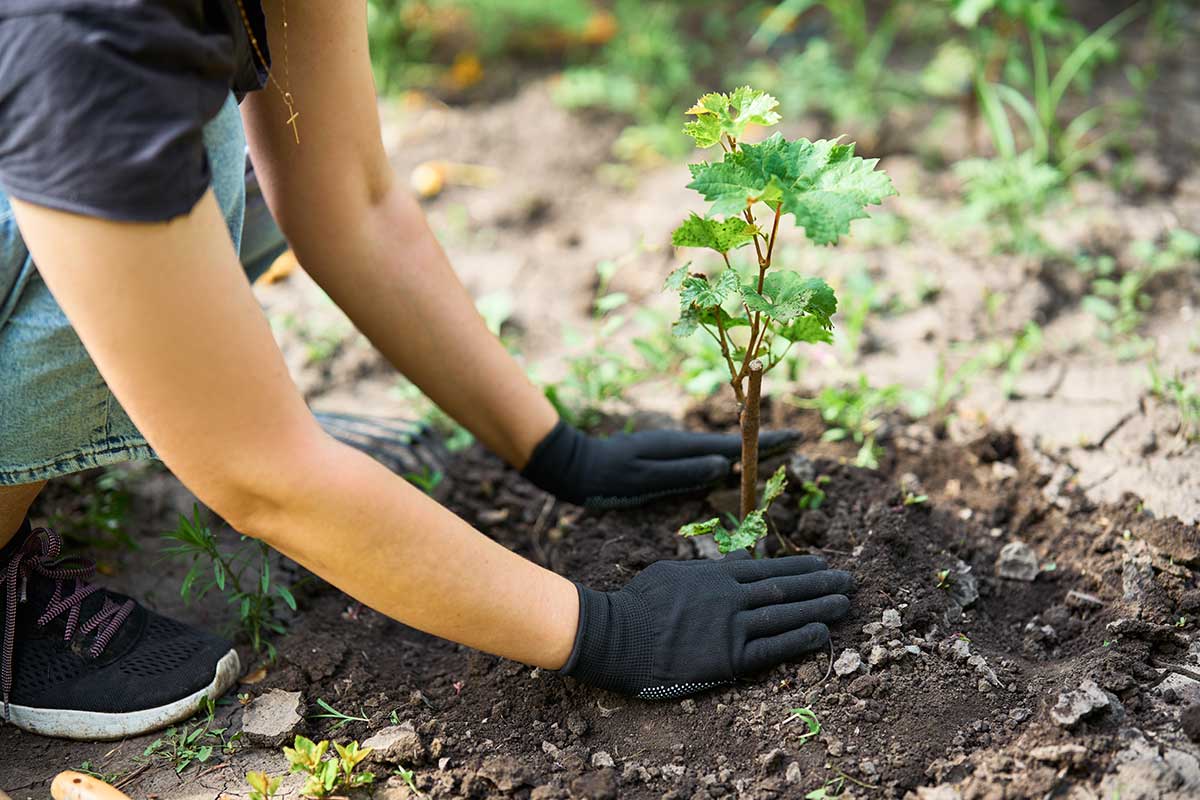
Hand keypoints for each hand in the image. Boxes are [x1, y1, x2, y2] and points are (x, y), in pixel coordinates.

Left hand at [521, 421, 798, 507]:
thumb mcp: (645, 477)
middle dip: (765, 442)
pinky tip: (731, 465)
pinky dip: (727, 459)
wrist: (574, 466)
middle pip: (733, 443)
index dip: (765, 442)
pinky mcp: (665, 459)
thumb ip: (684, 472)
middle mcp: (682, 444)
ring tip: (776, 451)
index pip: (733, 445)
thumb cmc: (606, 476)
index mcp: (681, 446)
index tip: (796, 437)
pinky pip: (705, 459)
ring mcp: (674, 450)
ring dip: (749, 451)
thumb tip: (724, 466)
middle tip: (798, 441)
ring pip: (721, 450)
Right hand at [560, 552, 852, 698]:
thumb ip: (707, 571)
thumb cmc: (637, 603)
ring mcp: (731, 627)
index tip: (823, 564)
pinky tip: (822, 633)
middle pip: (785, 588)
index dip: (799, 567)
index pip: (767, 569)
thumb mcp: (672, 573)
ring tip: (845, 603)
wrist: (617, 635)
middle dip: (820, 583)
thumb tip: (732, 565)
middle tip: (849, 580)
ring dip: (820, 608)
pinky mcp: (728, 658)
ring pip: (785, 615)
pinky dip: (800, 639)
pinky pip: (773, 649)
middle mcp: (730, 597)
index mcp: (716, 575)